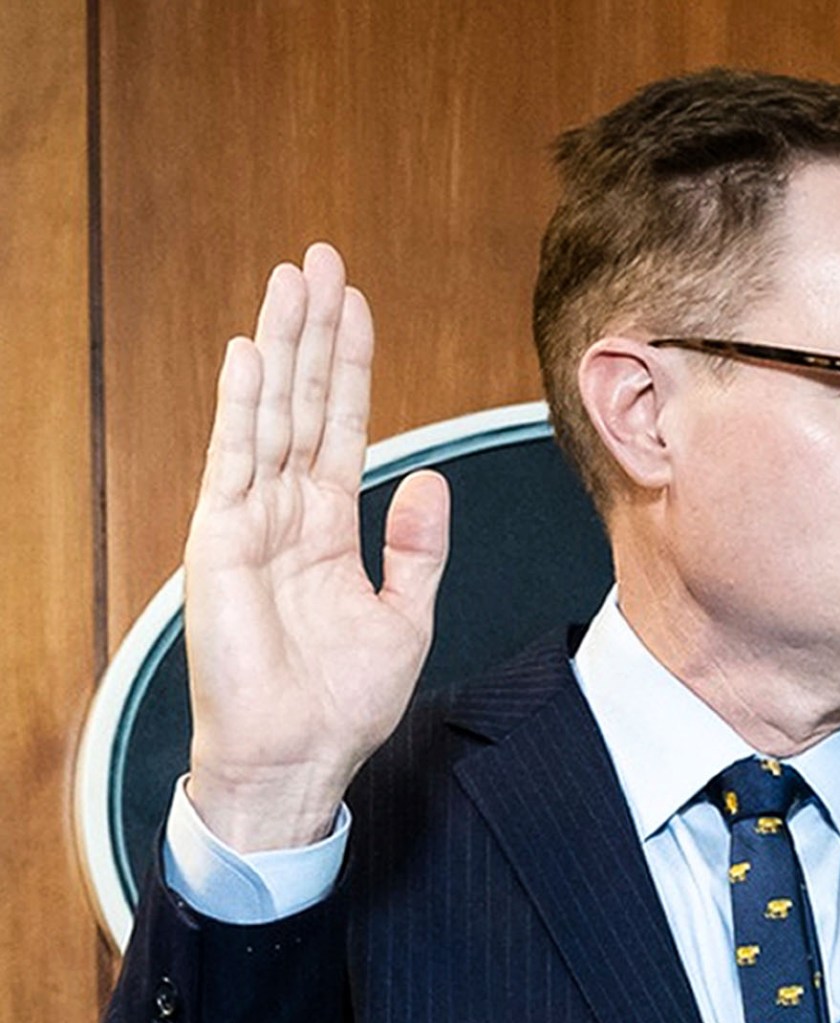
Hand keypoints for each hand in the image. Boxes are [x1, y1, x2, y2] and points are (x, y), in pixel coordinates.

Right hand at [183, 242, 449, 852]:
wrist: (299, 760)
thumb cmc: (343, 703)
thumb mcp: (405, 616)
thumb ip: (418, 549)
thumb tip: (431, 483)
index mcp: (327, 528)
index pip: (340, 427)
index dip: (350, 366)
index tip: (358, 306)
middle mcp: (284, 513)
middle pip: (302, 403)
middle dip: (314, 332)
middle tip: (322, 259)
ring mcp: (249, 522)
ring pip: (269, 414)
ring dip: (282, 346)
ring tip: (291, 279)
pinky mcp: (222, 543)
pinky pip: (234, 460)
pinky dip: (243, 406)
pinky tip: (253, 354)